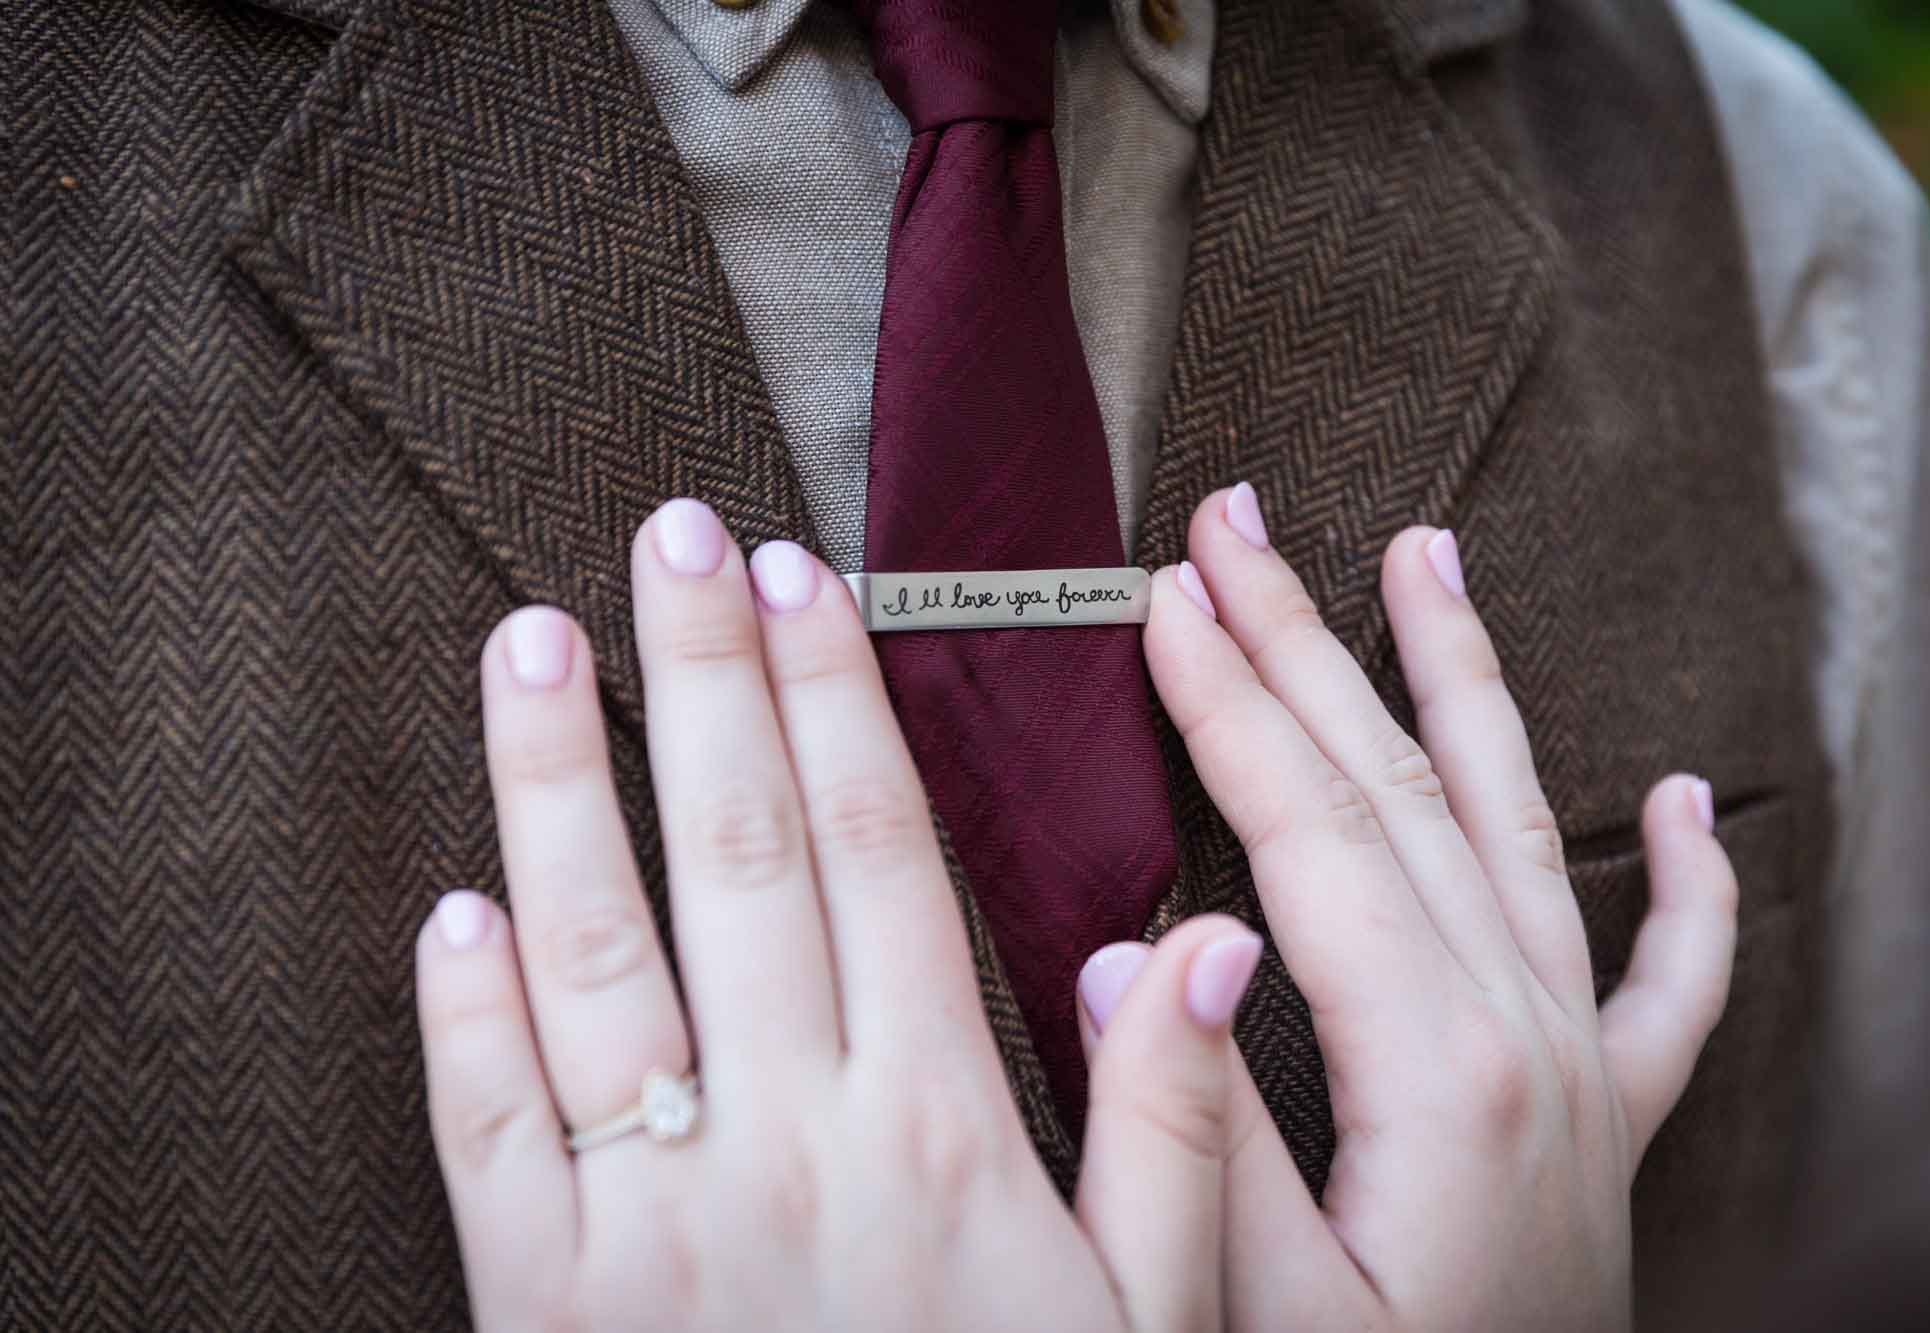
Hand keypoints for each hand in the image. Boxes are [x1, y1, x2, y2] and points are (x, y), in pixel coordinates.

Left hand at [414, 498, 1261, 1330]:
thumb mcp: (1150, 1330)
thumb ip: (1176, 1141)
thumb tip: (1201, 948)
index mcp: (936, 1130)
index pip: (878, 857)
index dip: (841, 705)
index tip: (811, 587)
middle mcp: (783, 1145)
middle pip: (739, 857)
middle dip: (707, 677)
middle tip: (675, 534)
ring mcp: (644, 1223)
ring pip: (588, 956)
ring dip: (557, 787)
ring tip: (537, 643)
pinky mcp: (540, 1304)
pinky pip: (483, 1132)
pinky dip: (460, 1011)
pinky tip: (451, 907)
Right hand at [1081, 486, 1737, 1332]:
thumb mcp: (1247, 1313)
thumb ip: (1197, 1137)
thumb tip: (1140, 959)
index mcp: (1438, 1072)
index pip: (1313, 832)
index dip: (1229, 703)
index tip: (1165, 596)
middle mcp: (1528, 1040)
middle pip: (1403, 790)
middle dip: (1306, 643)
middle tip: (1238, 523)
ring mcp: (1582, 1074)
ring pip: (1523, 830)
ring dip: (1466, 685)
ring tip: (1430, 558)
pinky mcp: (1608, 1127)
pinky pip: (1672, 982)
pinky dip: (1686, 883)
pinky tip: (1686, 802)